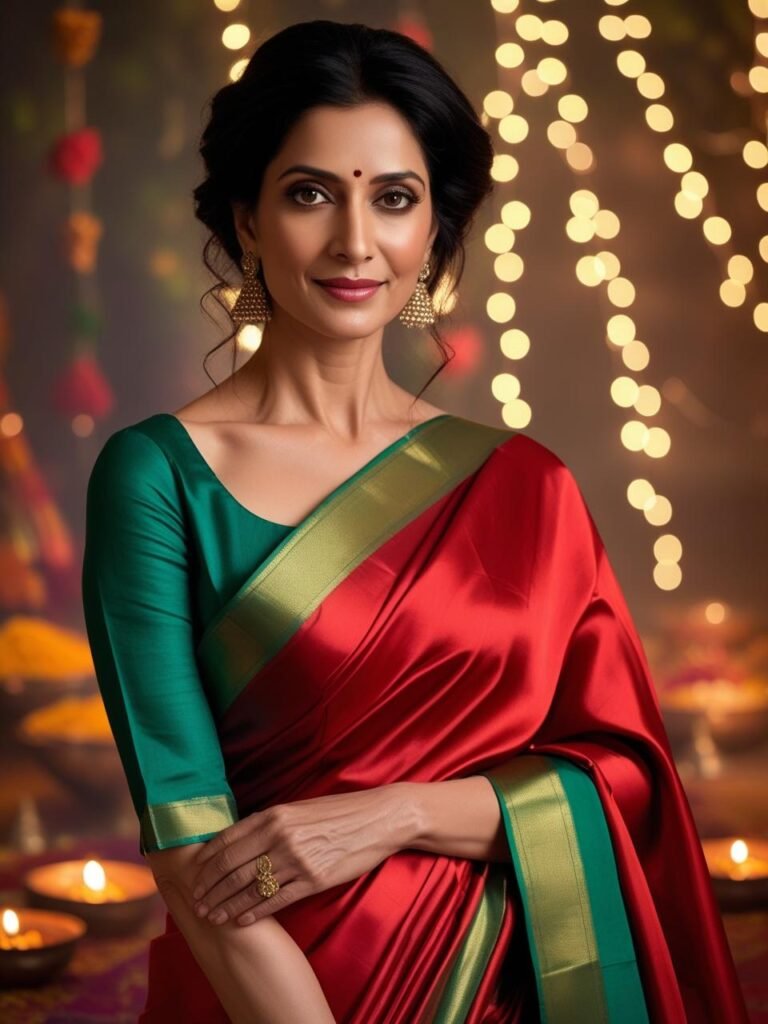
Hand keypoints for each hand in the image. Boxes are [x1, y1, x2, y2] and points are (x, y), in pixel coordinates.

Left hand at [189, 783, 414, 926]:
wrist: (377, 818)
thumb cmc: (338, 812)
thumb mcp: (299, 808)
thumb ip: (270, 823)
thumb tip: (240, 839)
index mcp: (274, 816)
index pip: (227, 841)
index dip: (206, 862)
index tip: (192, 876)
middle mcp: (280, 836)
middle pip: (232, 867)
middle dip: (209, 888)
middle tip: (195, 903)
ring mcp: (297, 859)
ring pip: (249, 887)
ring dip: (225, 904)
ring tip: (211, 917)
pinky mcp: (313, 880)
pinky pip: (276, 900)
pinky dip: (255, 912)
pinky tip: (241, 919)